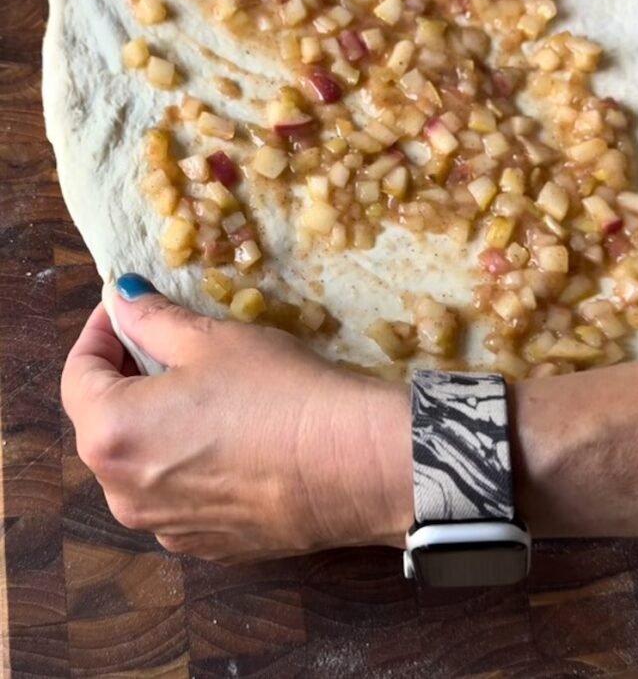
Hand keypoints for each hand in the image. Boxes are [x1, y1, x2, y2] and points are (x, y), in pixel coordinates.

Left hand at [61, 277, 412, 561]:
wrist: (353, 465)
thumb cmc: (278, 393)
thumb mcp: (211, 339)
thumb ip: (152, 319)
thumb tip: (121, 299)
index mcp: (111, 433)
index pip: (77, 373)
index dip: (99, 331)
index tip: (126, 307)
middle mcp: (123, 491)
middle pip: (103, 421)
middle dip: (125, 378)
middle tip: (164, 342)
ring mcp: (164, 525)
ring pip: (140, 462)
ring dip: (155, 422)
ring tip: (200, 390)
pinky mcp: (206, 545)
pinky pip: (177, 495)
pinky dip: (186, 462)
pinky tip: (230, 437)